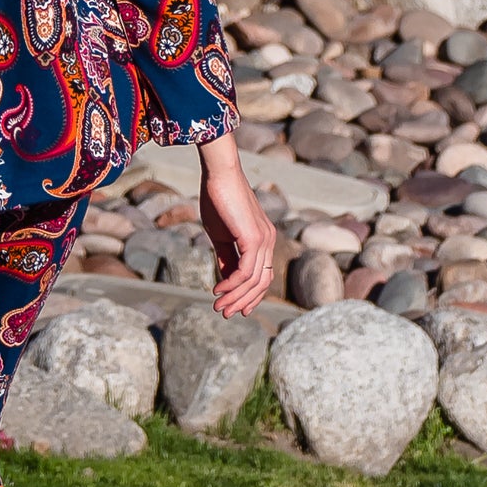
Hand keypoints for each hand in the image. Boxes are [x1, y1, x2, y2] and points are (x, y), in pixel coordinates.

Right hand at [198, 134, 275, 315]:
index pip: (263, 275)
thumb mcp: (221, 235)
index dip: (251, 295)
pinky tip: (218, 289)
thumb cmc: (218, 199)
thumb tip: (227, 281)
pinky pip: (246, 270)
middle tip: (224, 313)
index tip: (235, 308)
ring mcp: (264, 240)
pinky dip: (232, 284)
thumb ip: (226, 257)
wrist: (220, 174)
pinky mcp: (254, 238)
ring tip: (218, 305)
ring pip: (254, 280)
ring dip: (235, 296)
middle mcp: (268, 241)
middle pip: (262, 282)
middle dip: (243, 301)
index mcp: (263, 240)